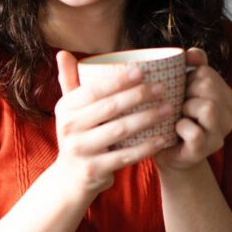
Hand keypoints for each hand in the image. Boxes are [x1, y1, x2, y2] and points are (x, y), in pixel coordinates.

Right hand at [53, 51, 170, 199]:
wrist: (69, 178)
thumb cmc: (77, 135)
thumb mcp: (69, 110)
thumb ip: (68, 81)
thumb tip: (62, 52)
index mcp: (65, 108)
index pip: (93, 90)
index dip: (118, 80)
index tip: (142, 70)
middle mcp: (69, 127)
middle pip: (109, 108)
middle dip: (138, 96)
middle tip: (162, 88)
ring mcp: (80, 150)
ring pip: (120, 130)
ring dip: (147, 118)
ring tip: (169, 109)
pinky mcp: (94, 169)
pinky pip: (125, 155)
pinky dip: (146, 146)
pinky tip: (163, 138)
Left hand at [153, 48, 231, 171]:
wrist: (166, 150)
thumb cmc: (173, 116)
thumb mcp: (182, 88)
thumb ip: (192, 67)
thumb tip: (192, 53)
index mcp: (227, 97)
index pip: (207, 72)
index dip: (187, 78)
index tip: (182, 91)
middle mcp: (230, 115)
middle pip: (209, 86)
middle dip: (186, 92)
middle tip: (179, 104)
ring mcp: (220, 133)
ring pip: (208, 107)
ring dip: (185, 108)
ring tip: (179, 116)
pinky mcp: (206, 149)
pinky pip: (193, 131)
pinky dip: (180, 127)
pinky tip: (176, 130)